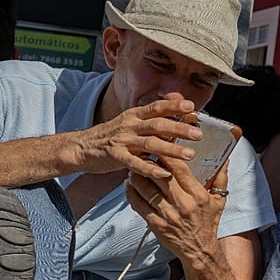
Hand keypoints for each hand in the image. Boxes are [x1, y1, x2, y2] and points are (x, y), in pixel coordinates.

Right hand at [75, 95, 201, 179]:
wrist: (81, 147)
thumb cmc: (111, 136)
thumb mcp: (130, 123)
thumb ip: (151, 120)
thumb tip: (176, 112)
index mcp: (134, 115)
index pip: (156, 107)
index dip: (174, 105)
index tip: (192, 106)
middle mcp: (129, 125)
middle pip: (157, 125)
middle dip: (179, 128)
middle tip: (199, 135)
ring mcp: (121, 141)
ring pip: (150, 143)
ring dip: (171, 149)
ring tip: (190, 155)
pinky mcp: (114, 156)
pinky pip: (134, 163)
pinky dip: (150, 168)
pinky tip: (164, 174)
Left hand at [126, 157, 227, 260]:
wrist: (200, 251)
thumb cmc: (208, 223)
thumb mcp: (219, 200)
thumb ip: (221, 177)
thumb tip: (226, 158)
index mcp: (199, 195)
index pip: (180, 169)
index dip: (168, 155)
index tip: (161, 146)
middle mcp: (183, 204)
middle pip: (160, 177)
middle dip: (149, 163)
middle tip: (142, 154)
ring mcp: (168, 215)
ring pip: (146, 189)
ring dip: (137, 176)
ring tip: (133, 168)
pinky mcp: (156, 225)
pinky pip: (138, 205)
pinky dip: (131, 193)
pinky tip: (129, 185)